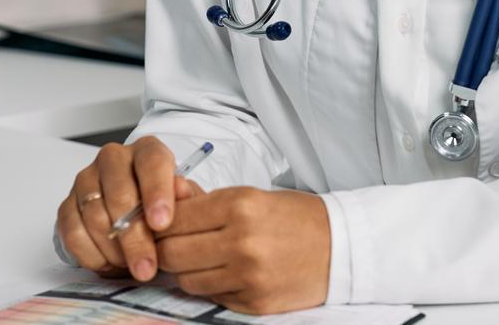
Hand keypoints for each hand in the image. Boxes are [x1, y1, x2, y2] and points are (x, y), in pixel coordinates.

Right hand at [56, 137, 197, 280]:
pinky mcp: (68, 203)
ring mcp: (87, 179)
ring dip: (114, 250)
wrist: (137, 210)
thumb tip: (183, 192)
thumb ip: (185, 197)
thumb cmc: (162, 203)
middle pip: (120, 195)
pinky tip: (109, 263)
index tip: (162, 223)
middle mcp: (113, 159)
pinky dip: (91, 254)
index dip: (157, 193)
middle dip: (135, 238)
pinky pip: (72, 232)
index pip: (151, 163)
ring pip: (95, 216)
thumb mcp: (183, 199)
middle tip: (147, 267)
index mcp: (146, 150)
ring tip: (132, 266)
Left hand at [155, 187, 330, 314]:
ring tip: (202, 260)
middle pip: (172, 254)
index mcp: (240, 205)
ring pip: (186, 280)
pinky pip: (211, 297)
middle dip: (165, 250)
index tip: (160, 225)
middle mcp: (242, 241)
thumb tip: (167, 195)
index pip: (173, 219)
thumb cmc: (292, 217)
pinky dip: (211, 287)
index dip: (159, 223)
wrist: (339, 246)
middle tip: (173, 245)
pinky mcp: (254, 303)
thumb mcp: (249, 195)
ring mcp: (248, 276)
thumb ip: (205, 200)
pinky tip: (224, 274)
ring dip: (186, 271)